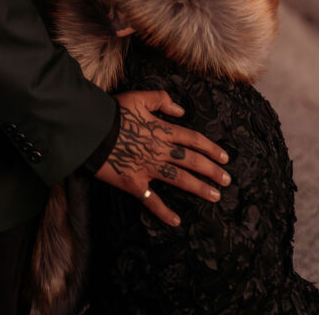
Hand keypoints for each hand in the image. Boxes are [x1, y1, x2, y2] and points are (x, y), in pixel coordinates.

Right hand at [94, 90, 230, 226]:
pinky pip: (151, 200)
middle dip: (212, 171)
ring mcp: (148, 168)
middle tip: (227, 180)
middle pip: (192, 161)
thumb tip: (181, 110)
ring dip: (199, 188)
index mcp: (162, 130)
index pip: (193, 140)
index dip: (211, 149)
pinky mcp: (134, 183)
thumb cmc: (114, 112)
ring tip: (215, 196)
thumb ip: (162, 100)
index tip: (225, 158)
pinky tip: (177, 221)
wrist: (91, 131)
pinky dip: (164, 211)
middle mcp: (160, 151)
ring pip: (180, 180)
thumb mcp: (139, 97)